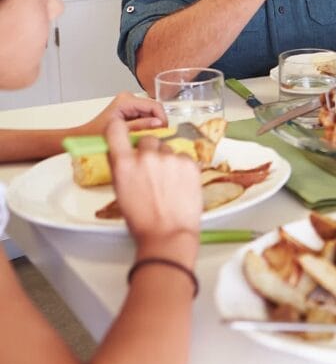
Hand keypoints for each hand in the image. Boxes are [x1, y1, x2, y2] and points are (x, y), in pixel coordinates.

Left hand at [77, 92, 166, 134]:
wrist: (84, 137)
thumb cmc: (97, 135)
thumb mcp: (122, 133)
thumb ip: (142, 126)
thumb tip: (159, 124)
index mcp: (126, 100)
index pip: (155, 106)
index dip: (163, 119)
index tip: (165, 133)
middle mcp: (129, 98)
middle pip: (154, 109)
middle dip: (157, 123)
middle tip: (157, 138)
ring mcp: (130, 102)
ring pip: (152, 114)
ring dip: (152, 126)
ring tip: (147, 138)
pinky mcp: (131, 108)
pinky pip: (146, 116)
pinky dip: (147, 126)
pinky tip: (142, 135)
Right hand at [106, 118, 200, 258]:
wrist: (168, 234)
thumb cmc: (142, 219)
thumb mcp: (120, 191)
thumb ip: (121, 167)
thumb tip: (122, 152)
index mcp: (124, 163)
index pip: (116, 129)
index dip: (119, 130)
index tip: (122, 131)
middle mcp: (146, 156)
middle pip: (148, 140)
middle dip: (149, 152)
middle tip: (152, 171)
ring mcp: (170, 158)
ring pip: (168, 149)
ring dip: (167, 160)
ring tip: (168, 183)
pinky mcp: (190, 163)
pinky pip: (184, 157)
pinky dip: (182, 167)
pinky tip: (179, 184)